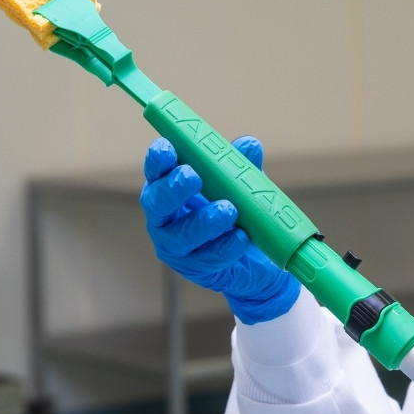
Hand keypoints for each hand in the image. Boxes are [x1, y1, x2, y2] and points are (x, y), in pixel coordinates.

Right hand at [140, 136, 298, 323]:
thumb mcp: (241, 185)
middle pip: (156, 203)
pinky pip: (206, 258)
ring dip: (203, 221)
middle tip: (192, 176)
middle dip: (172, 189)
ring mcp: (176, 246)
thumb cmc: (238, 213)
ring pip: (180, 235)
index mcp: (169, 189)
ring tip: (228, 210)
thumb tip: (249, 145)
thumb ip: (240, 166)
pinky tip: (241, 237)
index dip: (158, 160)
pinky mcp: (194, 268)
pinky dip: (224, 247)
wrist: (257, 260)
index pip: (156, 172)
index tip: (168, 148)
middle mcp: (164, 217)